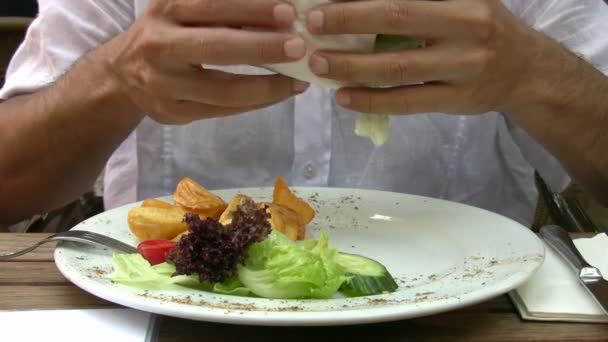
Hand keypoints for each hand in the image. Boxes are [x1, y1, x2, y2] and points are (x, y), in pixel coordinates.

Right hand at [102, 0, 309, 123]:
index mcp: (166, 10)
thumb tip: (276, 11)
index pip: (213, 5)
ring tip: (297, 81)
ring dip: (267, 87)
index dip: (252, 9)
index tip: (289, 13)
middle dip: (262, 48)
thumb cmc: (166, 32)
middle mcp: (160, 46)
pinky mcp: (172, 114)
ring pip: (223, 91)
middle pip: (216, 48)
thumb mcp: (183, 8)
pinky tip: (277, 96)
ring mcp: (164, 85)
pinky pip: (222, 111)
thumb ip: (222, 9)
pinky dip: (254, 103)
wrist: (121, 74)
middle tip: (300, 48)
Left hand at [305, 0, 546, 114]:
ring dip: (352, 66)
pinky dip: (372, 100)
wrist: (526, 71)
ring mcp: (463, 67)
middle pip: (399, 20)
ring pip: (398, 68)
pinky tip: (344, 97)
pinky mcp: (457, 100)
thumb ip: (421, 1)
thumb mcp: (462, 0)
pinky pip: (407, 102)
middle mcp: (466, 26)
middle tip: (312, 26)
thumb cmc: (483, 28)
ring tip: (319, 65)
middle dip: (350, 21)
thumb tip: (363, 2)